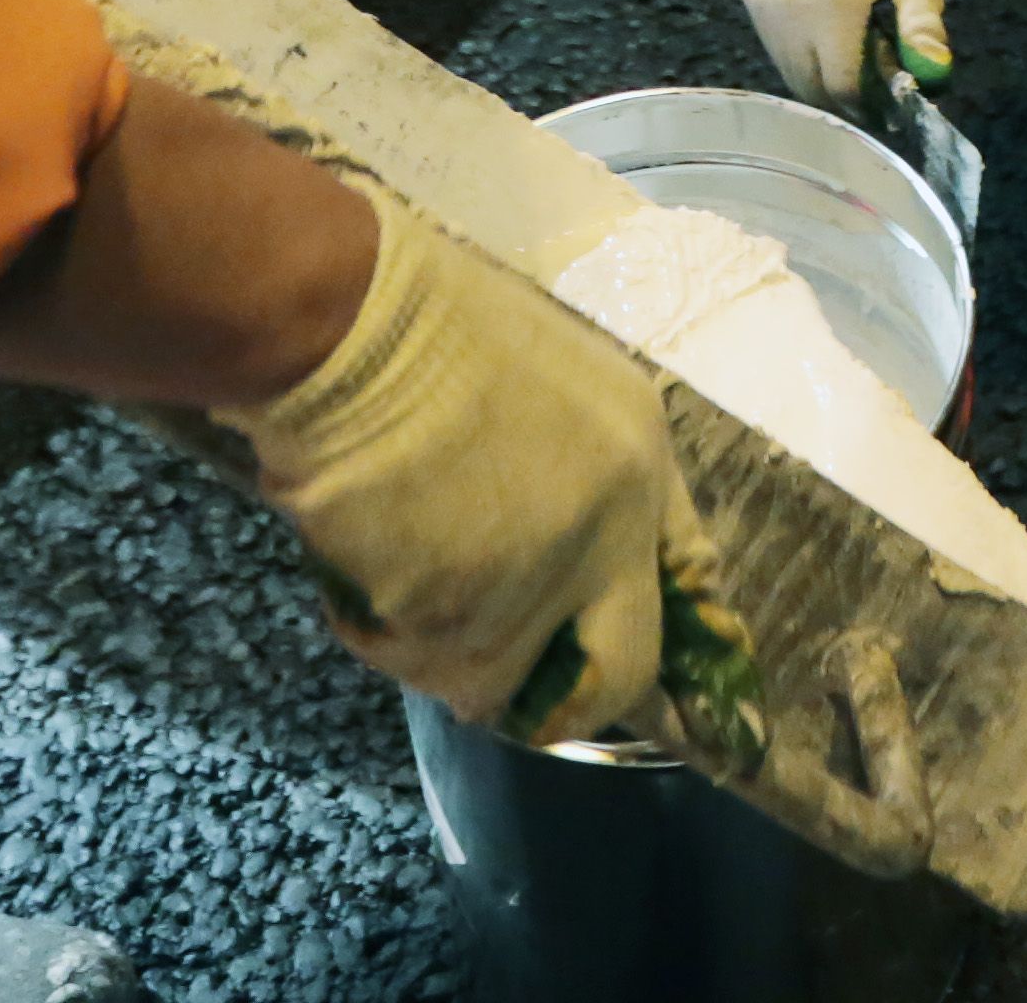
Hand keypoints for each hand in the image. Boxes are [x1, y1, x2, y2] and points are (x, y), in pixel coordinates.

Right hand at [243, 199, 741, 743]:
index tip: (621, 686)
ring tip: (409, 581)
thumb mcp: (573, 382)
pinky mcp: (436, 616)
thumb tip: (602, 566)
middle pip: (606, 684)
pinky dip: (384, 631)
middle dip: (565, 701)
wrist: (350, 325)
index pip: (676, 600)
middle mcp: (596, 549)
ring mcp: (517, 590)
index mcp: (637, 478)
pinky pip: (411, 658)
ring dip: (451, 653)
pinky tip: (363, 566)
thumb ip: (605, 481)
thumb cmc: (447, 328)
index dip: (647, 663)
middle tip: (516, 676)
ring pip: (491, 683)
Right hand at [741, 0, 947, 100]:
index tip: (896, 104)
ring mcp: (761, 2)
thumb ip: (922, 25)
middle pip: (811, 87)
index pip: (843, 87)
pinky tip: (831, 28)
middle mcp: (785, 7)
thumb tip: (936, 78)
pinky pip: (776, 46)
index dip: (872, 105)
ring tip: (858, 46)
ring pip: (790, 71)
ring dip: (822, 75)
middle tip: (880, 76)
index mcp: (830, 3)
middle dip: (847, 95)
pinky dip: (802, 53)